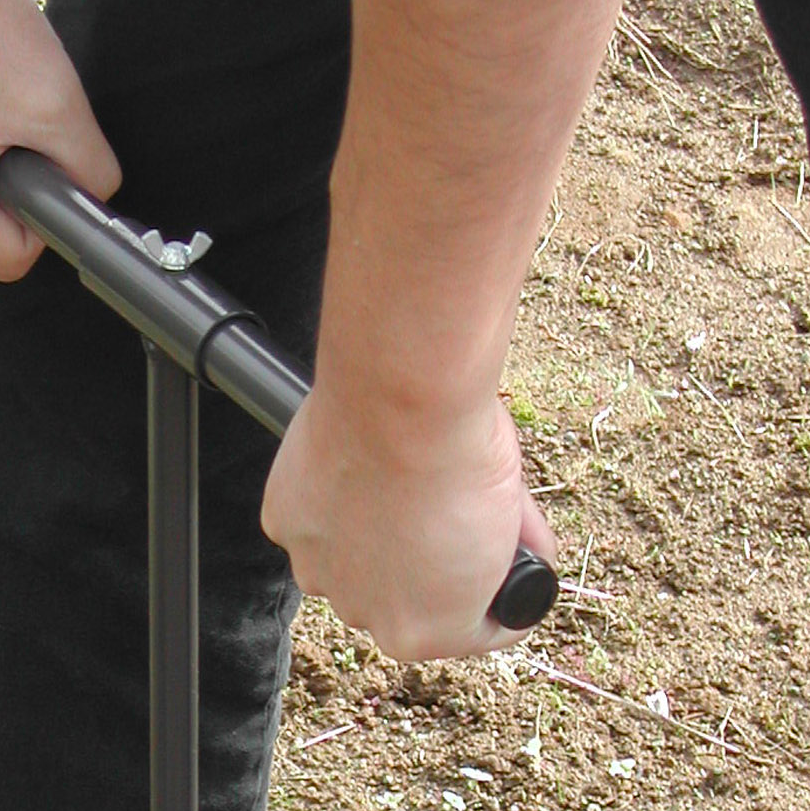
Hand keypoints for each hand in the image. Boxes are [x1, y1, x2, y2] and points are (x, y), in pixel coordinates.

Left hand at [260, 0, 630, 660]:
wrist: (402, 387)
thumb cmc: (385, 343)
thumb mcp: (376, 315)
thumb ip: (387, 282)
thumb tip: (402, 184)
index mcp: (297, 501)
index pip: (357, 526)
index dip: (415, 500)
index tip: (449, 471)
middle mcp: (322, 563)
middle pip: (402, 569)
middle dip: (455, 535)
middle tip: (489, 489)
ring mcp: (372, 601)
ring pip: (449, 594)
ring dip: (486, 552)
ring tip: (499, 501)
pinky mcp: (426, 627)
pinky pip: (485, 625)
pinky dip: (512, 584)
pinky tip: (512, 530)